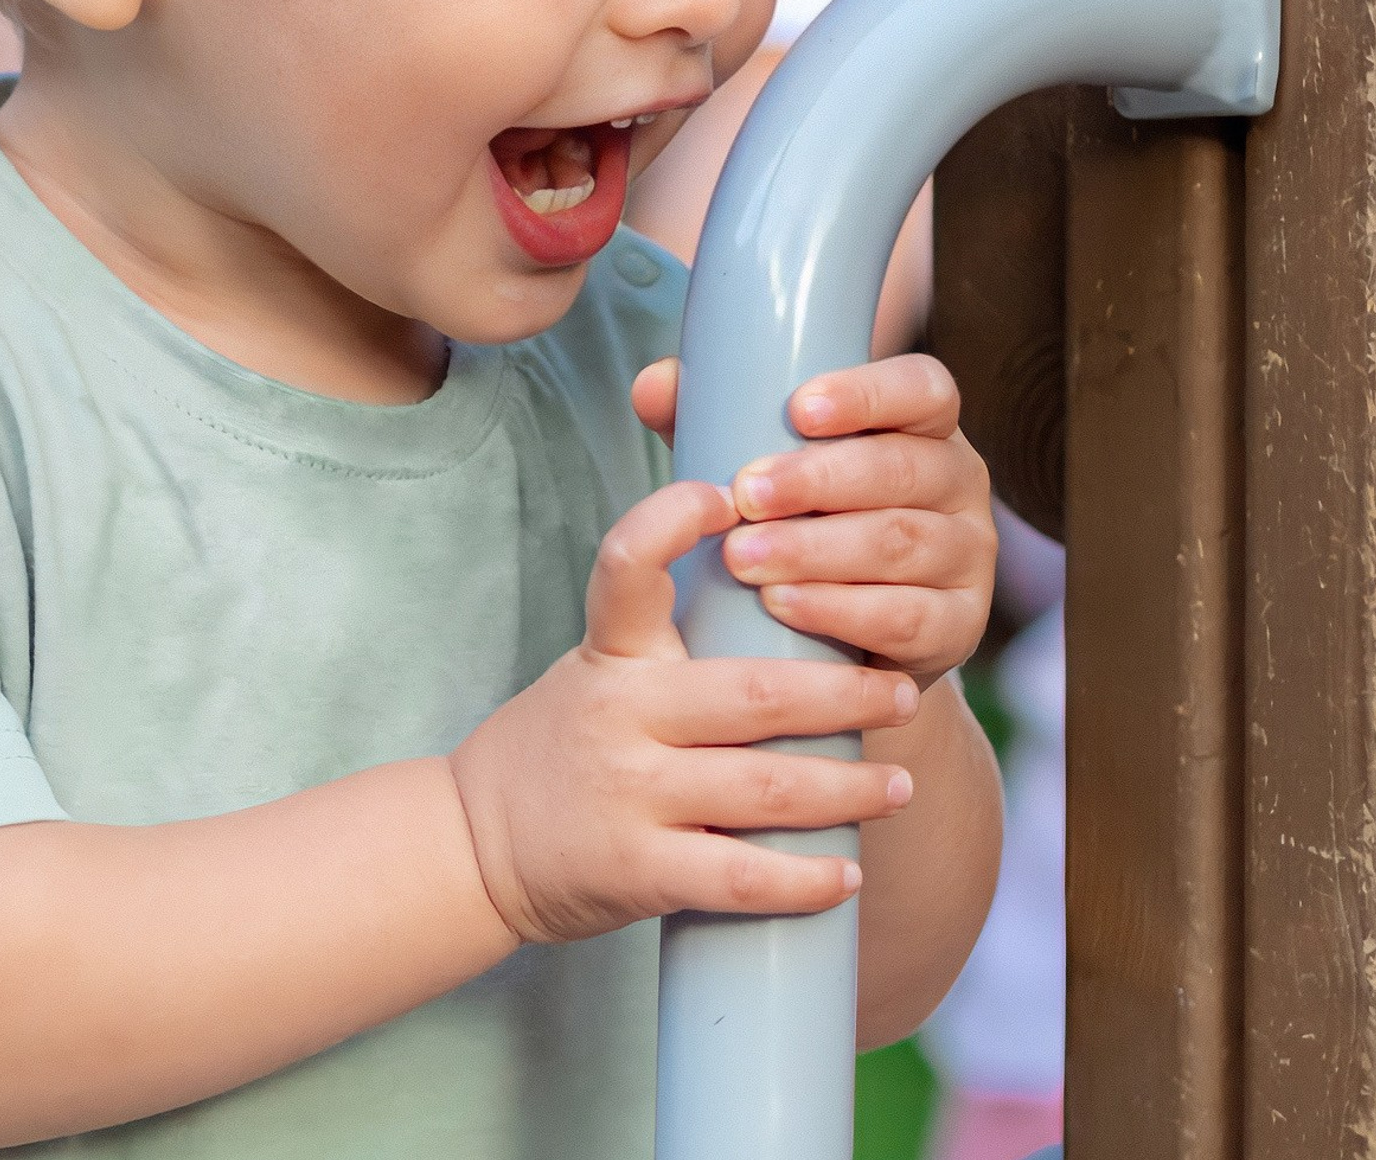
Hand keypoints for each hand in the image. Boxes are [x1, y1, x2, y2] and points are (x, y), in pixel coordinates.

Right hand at [448, 478, 920, 946]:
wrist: (474, 842)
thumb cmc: (561, 743)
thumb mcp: (598, 666)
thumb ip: (671, 634)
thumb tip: (790, 580)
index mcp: (611, 652)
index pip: (628, 563)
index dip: (672, 520)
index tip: (730, 496)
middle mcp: (621, 714)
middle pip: (753, 693)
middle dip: (845, 695)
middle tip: (902, 692)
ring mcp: (630, 794)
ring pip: (765, 788)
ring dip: (849, 788)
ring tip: (898, 787)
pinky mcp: (637, 870)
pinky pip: (740, 876)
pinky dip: (805, 879)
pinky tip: (846, 875)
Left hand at [634, 353, 993, 693]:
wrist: (839, 634)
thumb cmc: (796, 519)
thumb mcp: (757, 461)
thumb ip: (711, 418)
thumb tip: (653, 384)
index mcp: (922, 424)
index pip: (923, 388)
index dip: (869, 393)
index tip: (799, 409)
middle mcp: (959, 481)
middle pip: (904, 469)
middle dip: (819, 479)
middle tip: (745, 493)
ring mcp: (969, 555)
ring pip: (902, 543)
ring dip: (817, 549)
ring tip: (743, 557)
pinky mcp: (961, 627)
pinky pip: (909, 618)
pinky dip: (841, 611)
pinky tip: (784, 605)